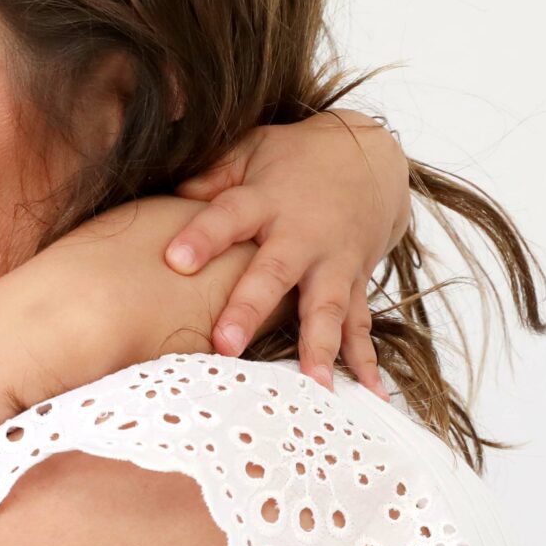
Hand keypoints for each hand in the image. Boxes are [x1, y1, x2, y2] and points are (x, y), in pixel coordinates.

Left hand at [163, 108, 411, 391]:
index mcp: (267, 201)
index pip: (229, 216)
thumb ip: (214, 172)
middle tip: (227, 344)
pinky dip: (366, 362)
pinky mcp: (355, 284)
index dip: (203, 237)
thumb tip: (174, 189)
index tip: (175, 261)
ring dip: (319, 349)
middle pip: (275, 273)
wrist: (371, 160)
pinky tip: (371, 396)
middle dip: (252, 309)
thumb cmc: (294, 160)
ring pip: (325, 309)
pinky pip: (360, 327)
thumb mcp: (254, 150)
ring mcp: (334, 264)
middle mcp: (303, 236)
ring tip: (313, 387)